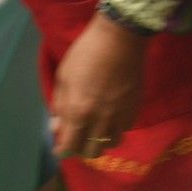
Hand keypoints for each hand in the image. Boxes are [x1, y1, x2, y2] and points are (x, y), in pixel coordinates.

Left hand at [52, 13, 149, 159]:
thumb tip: (57, 125)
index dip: (63, 150)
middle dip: (81, 150)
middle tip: (78, 139)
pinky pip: (125, 129)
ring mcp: (120, 115)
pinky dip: (116, 129)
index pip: (70, 145)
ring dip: (101, 141)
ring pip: (111, 143)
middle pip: (92, 152)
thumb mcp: (63, 77)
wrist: (119, 38)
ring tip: (96, 131)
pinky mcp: (135, 108)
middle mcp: (100, 120)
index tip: (60, 149)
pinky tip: (111, 119)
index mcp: (79, 112)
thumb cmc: (86, 53)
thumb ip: (60, 105)